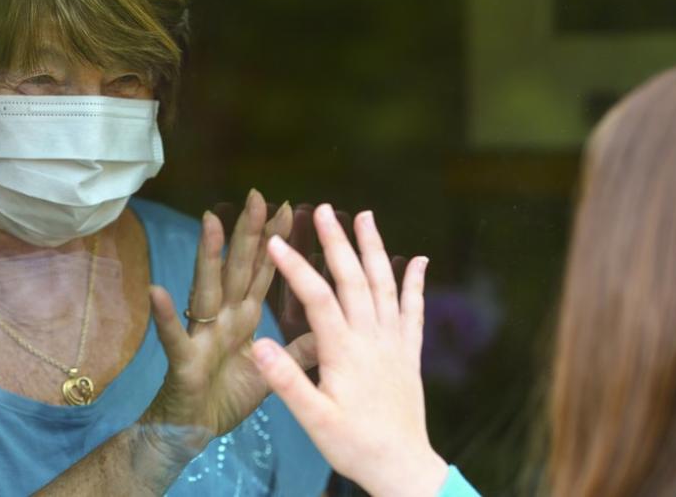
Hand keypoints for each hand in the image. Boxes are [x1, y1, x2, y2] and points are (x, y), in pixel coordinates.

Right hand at [142, 189, 317, 454]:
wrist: (193, 433)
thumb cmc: (228, 399)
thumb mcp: (275, 373)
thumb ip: (300, 350)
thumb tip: (330, 325)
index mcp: (244, 319)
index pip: (262, 273)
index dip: (276, 243)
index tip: (290, 209)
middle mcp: (223, 318)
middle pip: (237, 269)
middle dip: (247, 233)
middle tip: (257, 195)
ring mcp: (201, 336)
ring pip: (206, 289)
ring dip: (208, 257)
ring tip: (209, 222)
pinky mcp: (184, 360)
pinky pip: (174, 336)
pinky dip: (165, 316)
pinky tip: (158, 291)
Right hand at [251, 204, 447, 496]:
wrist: (402, 466)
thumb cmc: (353, 444)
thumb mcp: (312, 419)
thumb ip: (286, 380)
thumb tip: (257, 344)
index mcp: (344, 351)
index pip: (318, 298)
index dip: (297, 268)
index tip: (277, 242)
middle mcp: (372, 338)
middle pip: (354, 279)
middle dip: (338, 242)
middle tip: (323, 210)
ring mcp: (394, 342)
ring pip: (385, 285)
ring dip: (375, 249)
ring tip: (365, 216)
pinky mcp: (409, 353)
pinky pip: (415, 310)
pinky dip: (415, 282)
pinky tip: (418, 260)